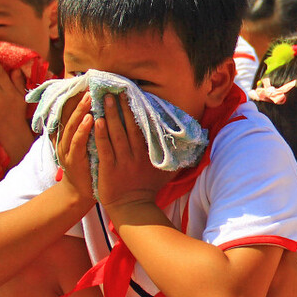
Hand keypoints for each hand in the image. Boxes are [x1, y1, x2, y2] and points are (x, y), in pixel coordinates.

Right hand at [53, 92, 95, 204]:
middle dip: (80, 101)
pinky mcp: (74, 160)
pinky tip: (92, 120)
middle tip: (90, 87)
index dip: (79, 99)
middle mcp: (65, 140)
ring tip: (89, 98)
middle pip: (70, 116)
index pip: (72, 113)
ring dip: (81, 111)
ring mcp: (68, 150)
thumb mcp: (87, 145)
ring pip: (72, 126)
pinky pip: (78, 143)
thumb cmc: (88, 167)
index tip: (89, 85)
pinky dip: (83, 130)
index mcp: (69, 135)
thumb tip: (101, 110)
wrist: (80, 192)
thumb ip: (90, 130)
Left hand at [92, 93, 175, 213]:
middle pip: (129, 125)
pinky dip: (101, 134)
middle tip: (117, 88)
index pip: (144, 126)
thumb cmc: (149, 188)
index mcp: (149, 152)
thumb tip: (200, 146)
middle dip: (123, 106)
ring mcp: (122, 161)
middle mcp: (136, 153)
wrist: (134, 208)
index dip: (138, 109)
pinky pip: (105, 148)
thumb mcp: (169, 172)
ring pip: (116, 133)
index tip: (133, 93)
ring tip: (104, 98)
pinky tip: (96, 121)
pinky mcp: (108, 168)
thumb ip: (179, 157)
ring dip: (110, 114)